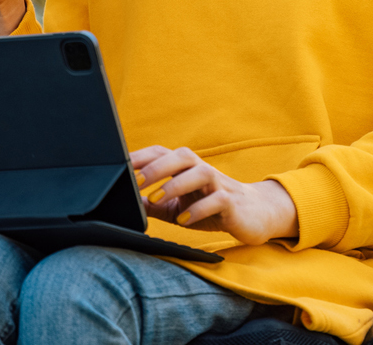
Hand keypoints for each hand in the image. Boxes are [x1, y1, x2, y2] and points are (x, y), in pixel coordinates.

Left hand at [130, 146, 299, 245]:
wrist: (254, 214)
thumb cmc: (211, 207)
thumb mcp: (177, 206)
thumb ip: (153, 203)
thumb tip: (126, 203)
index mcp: (185, 167)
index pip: (160, 153)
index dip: (140, 157)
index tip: (118, 166)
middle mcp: (201, 169)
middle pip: (180, 156)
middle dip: (156, 167)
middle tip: (135, 181)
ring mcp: (218, 183)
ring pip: (200, 172)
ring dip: (175, 184)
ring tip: (155, 199)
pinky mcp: (232, 201)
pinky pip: (217, 199)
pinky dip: (198, 209)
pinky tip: (183, 220)